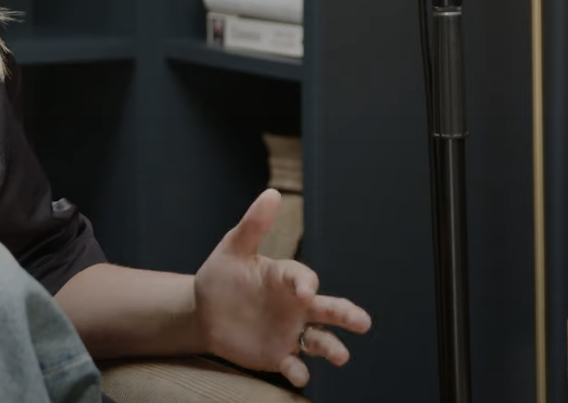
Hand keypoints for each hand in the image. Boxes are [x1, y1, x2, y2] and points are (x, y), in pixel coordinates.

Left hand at [192, 188, 371, 387]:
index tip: (304, 291)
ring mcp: (291, 332)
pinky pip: (294, 364)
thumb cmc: (223, 275)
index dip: (306, 284)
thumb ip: (254, 225)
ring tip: (341, 356)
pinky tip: (299, 375)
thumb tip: (272, 193)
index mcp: (287, 278)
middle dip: (346, 316)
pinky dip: (299, 371)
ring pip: (320, 341)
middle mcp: (297, 307)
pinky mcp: (278, 354)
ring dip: (333, 348)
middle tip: (362, 323)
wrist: (205, 311)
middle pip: (329, 310)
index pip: (305, 279)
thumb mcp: (233, 248)